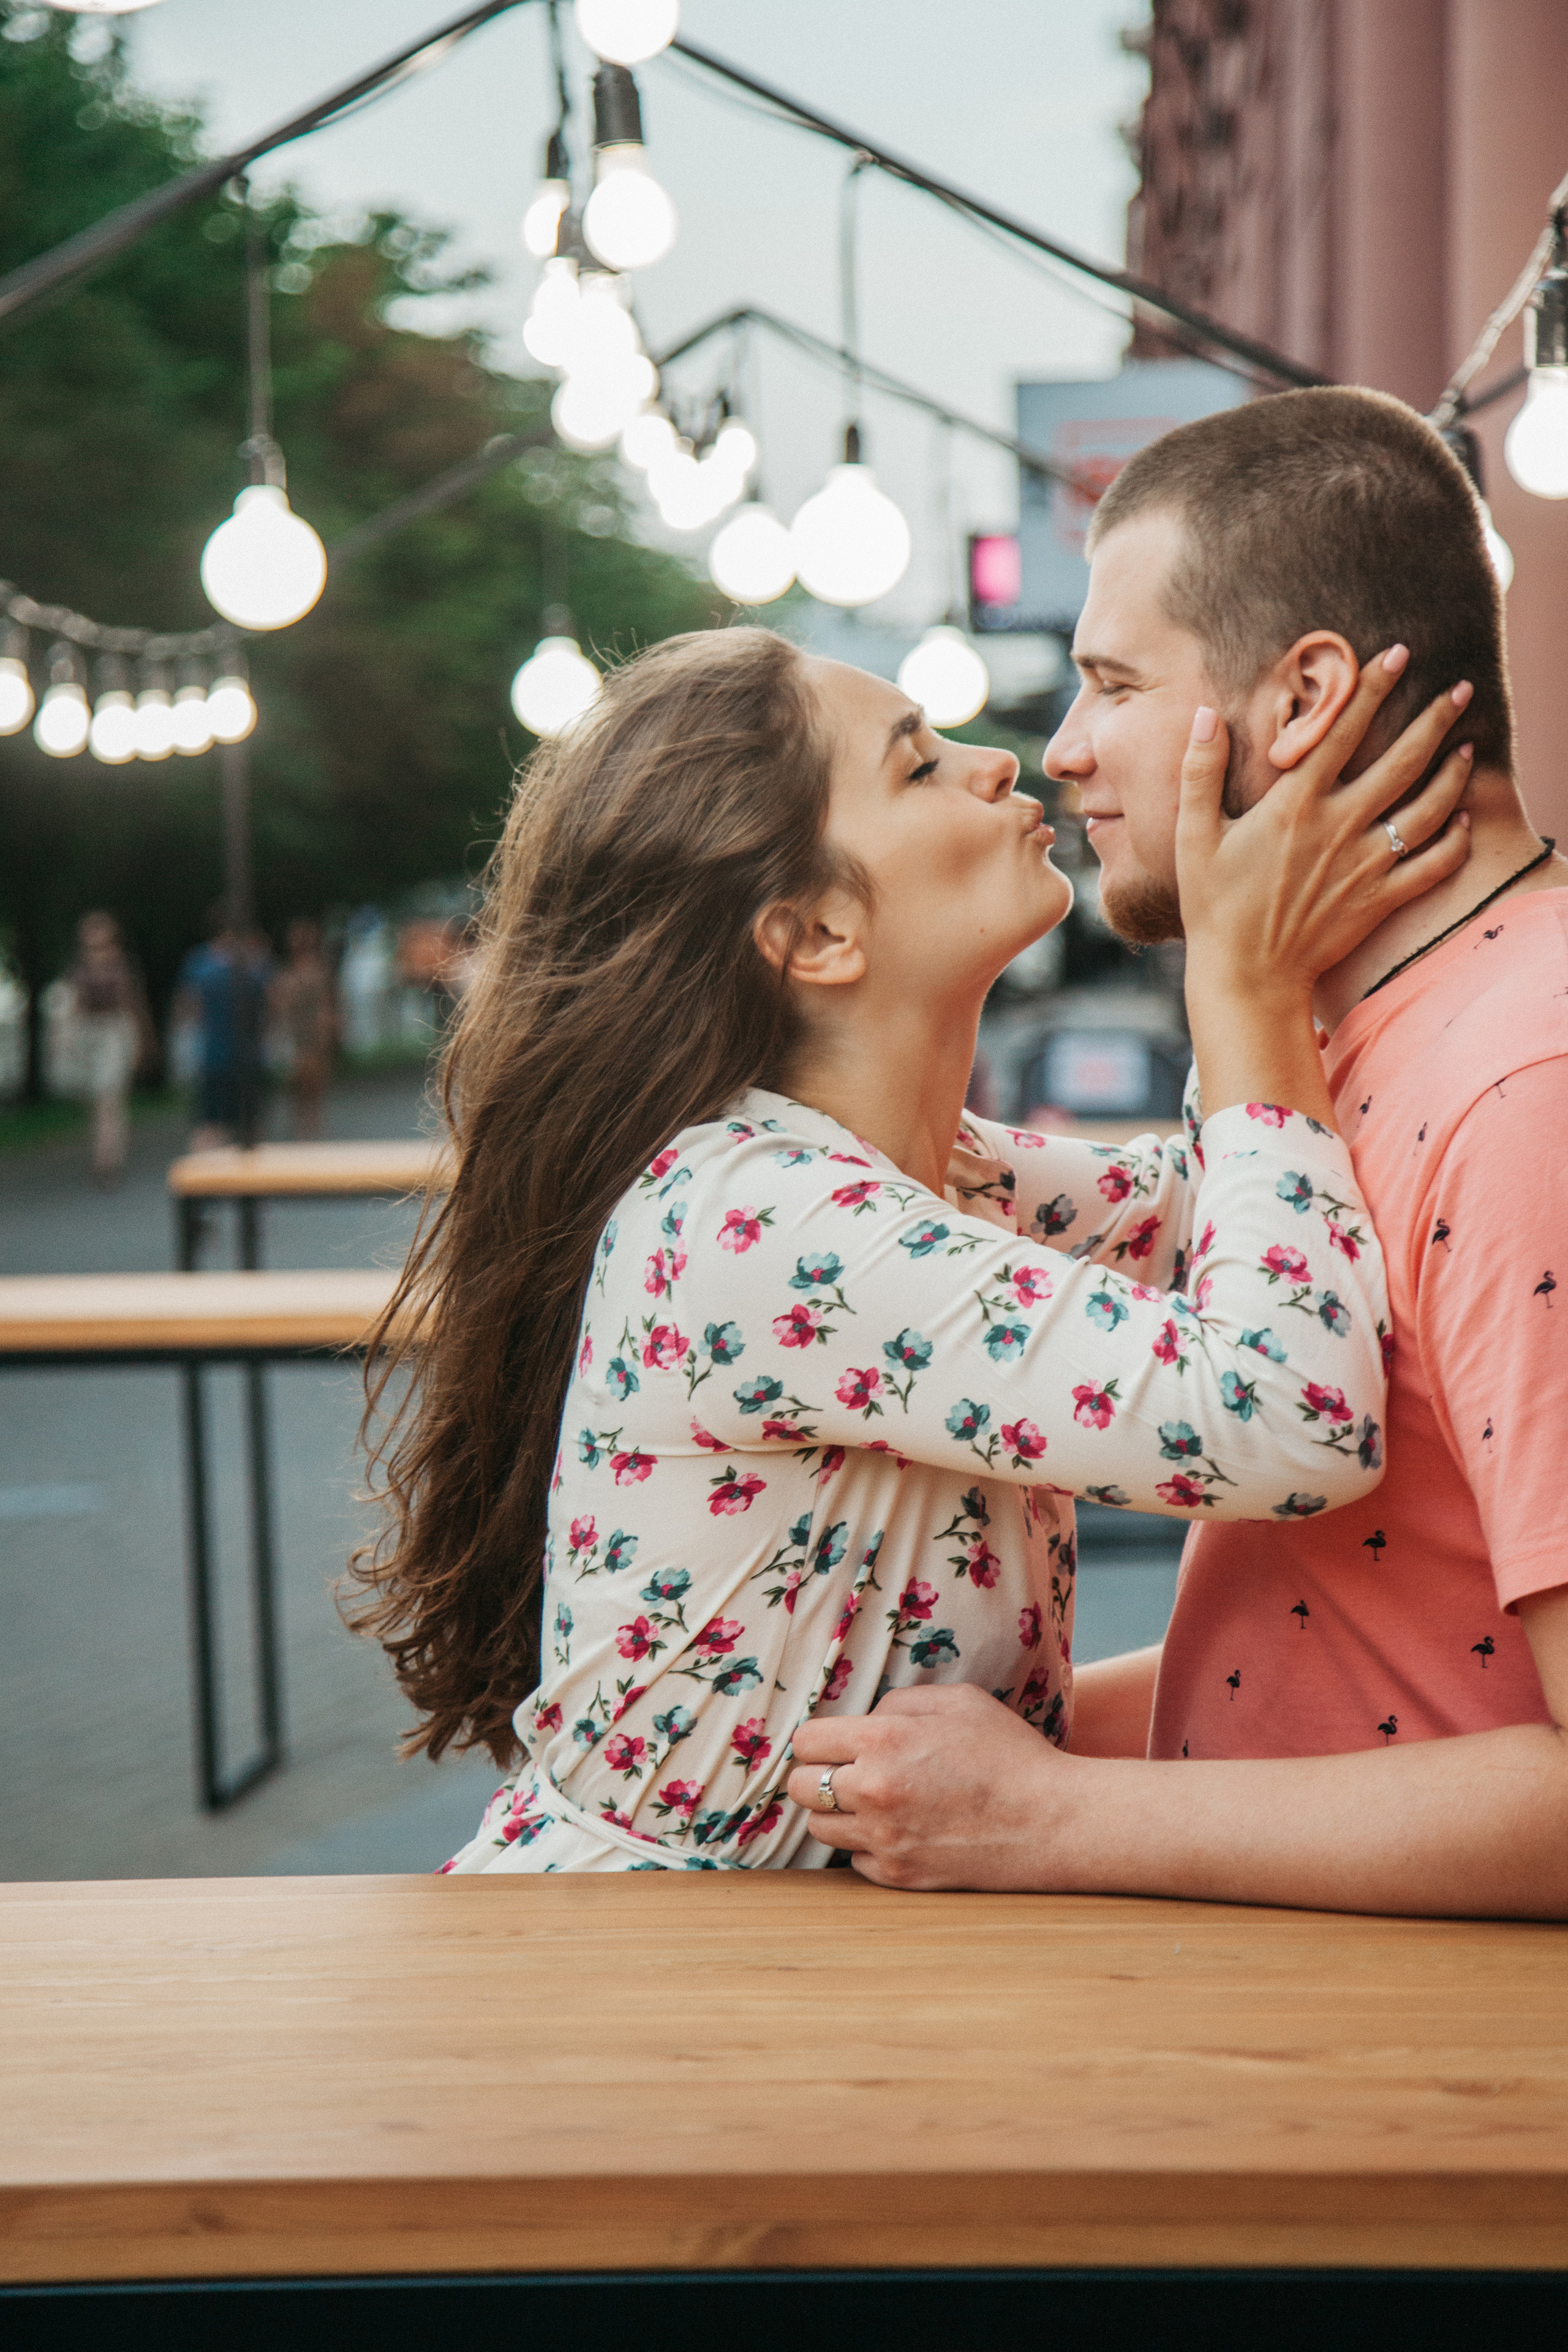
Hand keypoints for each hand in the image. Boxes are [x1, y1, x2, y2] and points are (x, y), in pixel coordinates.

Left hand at [786, 1685, 1070, 1889]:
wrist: (1051, 1821)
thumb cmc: (1009, 1752)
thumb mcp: (958, 1700)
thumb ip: (899, 1702)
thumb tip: (863, 1719)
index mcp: (883, 1741)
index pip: (805, 1741)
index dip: (817, 1740)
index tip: (833, 1742)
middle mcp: (873, 1792)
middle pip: (799, 1787)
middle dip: (816, 1775)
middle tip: (845, 1771)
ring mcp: (883, 1840)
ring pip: (819, 1828)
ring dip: (836, 1812)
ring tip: (870, 1801)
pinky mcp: (898, 1876)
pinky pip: (854, 1860)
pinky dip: (866, 1846)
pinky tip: (898, 1830)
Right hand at [1178, 647, 1473, 999]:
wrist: (1246, 976)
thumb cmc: (1214, 907)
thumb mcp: (1193, 837)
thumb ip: (1200, 772)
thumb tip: (1204, 716)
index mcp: (1295, 804)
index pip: (1342, 730)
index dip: (1372, 687)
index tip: (1398, 655)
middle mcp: (1339, 827)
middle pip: (1403, 760)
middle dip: (1436, 719)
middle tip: (1461, 689)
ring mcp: (1366, 864)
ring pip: (1429, 808)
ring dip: (1454, 773)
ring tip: (1468, 746)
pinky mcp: (1381, 900)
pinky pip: (1433, 864)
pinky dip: (1456, 840)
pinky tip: (1465, 820)